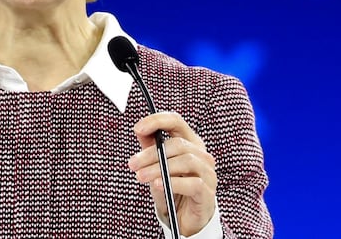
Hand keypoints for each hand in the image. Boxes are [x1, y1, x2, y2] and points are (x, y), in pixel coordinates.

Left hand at [128, 112, 216, 235]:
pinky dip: (173, 183)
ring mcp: (208, 172)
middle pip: (177, 144)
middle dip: (151, 154)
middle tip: (133, 164)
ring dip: (159, 168)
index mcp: (190, 142)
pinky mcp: (208, 192)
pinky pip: (193, 183)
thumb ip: (150, 147)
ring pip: (186, 161)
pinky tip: (158, 185)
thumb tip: (139, 130)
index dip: (157, 121)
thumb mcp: (156, 166)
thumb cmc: (171, 188)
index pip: (176, 121)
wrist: (183, 219)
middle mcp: (201, 154)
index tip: (137, 128)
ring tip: (141, 176)